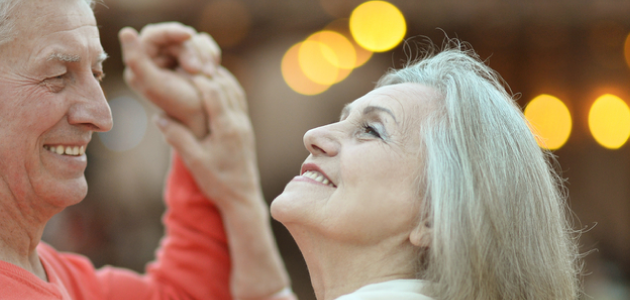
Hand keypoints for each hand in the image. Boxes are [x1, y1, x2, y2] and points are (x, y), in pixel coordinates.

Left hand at [119, 22, 220, 137]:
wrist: (207, 121)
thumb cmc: (182, 107)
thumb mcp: (155, 84)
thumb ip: (135, 60)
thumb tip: (126, 31)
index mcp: (140, 65)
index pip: (154, 34)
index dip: (172, 31)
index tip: (189, 35)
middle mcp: (156, 60)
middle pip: (175, 37)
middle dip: (192, 51)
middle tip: (200, 72)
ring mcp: (175, 59)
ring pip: (192, 39)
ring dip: (204, 55)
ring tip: (209, 75)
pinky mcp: (191, 60)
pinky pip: (203, 44)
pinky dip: (211, 54)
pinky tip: (213, 69)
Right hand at [155, 67, 291, 299]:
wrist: (243, 198)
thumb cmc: (218, 183)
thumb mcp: (194, 162)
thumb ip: (178, 138)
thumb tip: (160, 115)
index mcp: (227, 128)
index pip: (213, 92)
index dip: (196, 77)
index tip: (178, 66)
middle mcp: (238, 122)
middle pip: (224, 86)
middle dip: (204, 71)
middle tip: (184, 59)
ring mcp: (244, 124)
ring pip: (233, 90)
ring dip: (216, 77)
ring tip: (196, 66)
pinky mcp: (245, 129)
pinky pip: (237, 99)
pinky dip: (224, 87)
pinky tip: (212, 85)